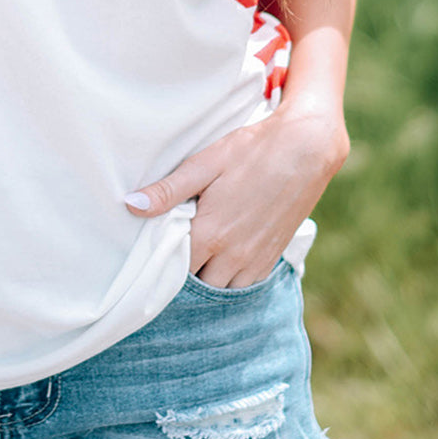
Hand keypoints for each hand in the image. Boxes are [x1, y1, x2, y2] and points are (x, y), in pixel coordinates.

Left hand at [124, 105, 349, 287]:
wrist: (307, 148)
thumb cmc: (252, 150)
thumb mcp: (205, 163)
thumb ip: (168, 190)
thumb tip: (130, 205)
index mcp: (210, 234)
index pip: (172, 270)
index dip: (160, 263)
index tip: (152, 253)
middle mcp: (233, 256)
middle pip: (196, 285)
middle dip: (182, 275)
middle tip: (172, 255)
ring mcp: (255, 260)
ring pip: (221, 290)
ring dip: (207, 280)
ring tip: (196, 258)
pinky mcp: (272, 257)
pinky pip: (245, 286)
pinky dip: (230, 280)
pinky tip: (222, 261)